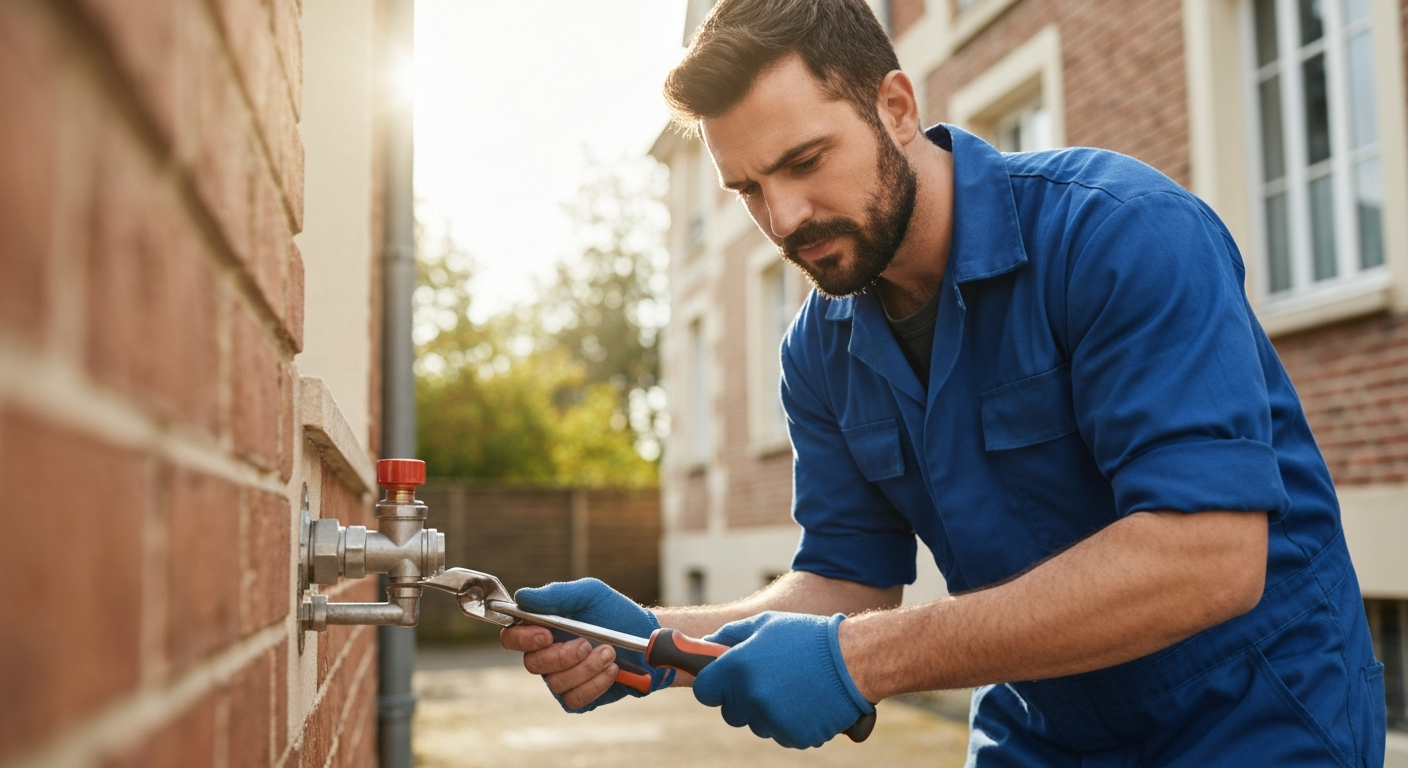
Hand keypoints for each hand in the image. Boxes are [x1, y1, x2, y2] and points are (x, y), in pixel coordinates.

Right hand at [499, 578, 674, 711]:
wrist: (646, 637)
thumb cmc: (613, 612)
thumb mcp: (590, 594)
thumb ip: (557, 594)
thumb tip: (522, 597)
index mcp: (543, 629)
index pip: (513, 638)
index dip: (523, 639)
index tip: (546, 634)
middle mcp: (547, 656)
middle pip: (533, 664)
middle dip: (562, 655)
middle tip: (587, 643)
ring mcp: (562, 678)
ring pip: (556, 683)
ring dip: (586, 668)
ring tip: (609, 652)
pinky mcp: (579, 697)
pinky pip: (574, 699)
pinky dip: (594, 684)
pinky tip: (612, 670)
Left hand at [693, 612, 873, 748]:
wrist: (853, 660)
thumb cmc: (806, 637)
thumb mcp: (766, 624)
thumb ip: (730, 635)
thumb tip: (705, 643)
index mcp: (736, 669)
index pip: (704, 690)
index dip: (714, 685)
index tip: (726, 680)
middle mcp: (750, 698)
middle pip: (731, 713)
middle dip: (743, 700)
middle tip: (767, 680)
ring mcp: (772, 721)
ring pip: (758, 724)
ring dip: (768, 711)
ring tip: (793, 686)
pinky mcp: (793, 737)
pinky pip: (782, 734)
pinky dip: (791, 722)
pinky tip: (806, 700)